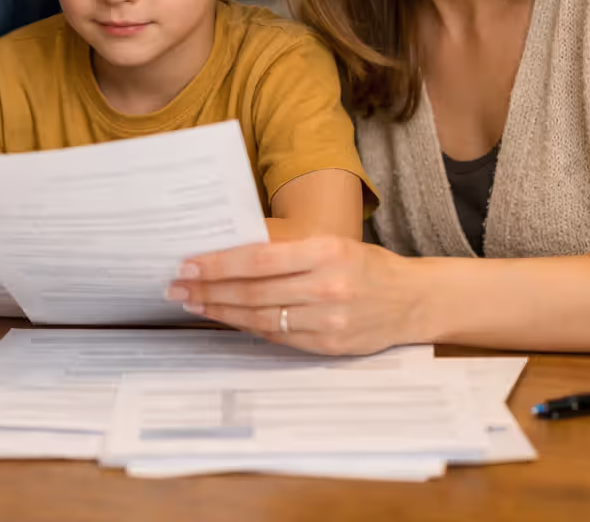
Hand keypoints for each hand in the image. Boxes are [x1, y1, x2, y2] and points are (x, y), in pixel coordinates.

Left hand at [165, 235, 426, 355]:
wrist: (412, 300)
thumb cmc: (365, 265)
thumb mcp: (329, 243)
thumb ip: (285, 249)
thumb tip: (229, 252)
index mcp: (325, 252)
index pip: (258, 259)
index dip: (218, 264)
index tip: (187, 264)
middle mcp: (327, 287)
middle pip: (253, 292)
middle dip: (209, 290)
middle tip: (177, 288)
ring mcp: (328, 322)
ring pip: (261, 319)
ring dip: (221, 311)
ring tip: (193, 303)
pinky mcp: (329, 346)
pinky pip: (278, 338)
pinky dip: (248, 328)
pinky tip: (227, 318)